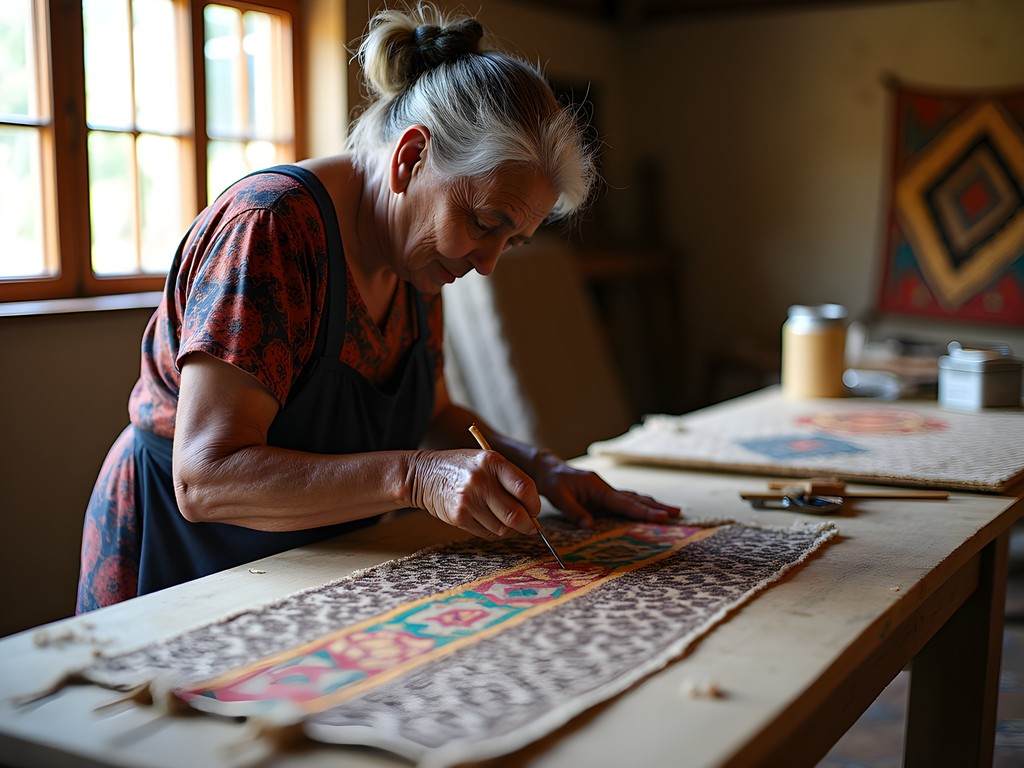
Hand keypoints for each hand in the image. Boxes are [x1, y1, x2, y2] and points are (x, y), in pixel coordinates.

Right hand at [408, 449, 540, 538]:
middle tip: (529, 526)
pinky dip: (494, 532)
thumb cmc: (462, 469)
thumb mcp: (486, 462)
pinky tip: (491, 522)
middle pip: (516, 514)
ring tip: (507, 522)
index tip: (534, 510)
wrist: (424, 475)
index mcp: (492, 462)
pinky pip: (487, 533)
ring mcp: (468, 500)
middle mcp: (480, 480)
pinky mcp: (459, 517)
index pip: (525, 488)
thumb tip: (533, 512)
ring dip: (510, 530)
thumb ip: (509, 481)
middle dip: (528, 525)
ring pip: (502, 528)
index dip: (535, 504)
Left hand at [529, 450, 680, 528]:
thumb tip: (590, 526)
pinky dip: (639, 506)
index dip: (644, 511)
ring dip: (651, 505)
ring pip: (633, 498)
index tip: (662, 517)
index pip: (625, 502)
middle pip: (635, 498)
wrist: (548, 469)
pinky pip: (625, 502)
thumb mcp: (558, 496)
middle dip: (656, 506)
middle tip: (677, 513)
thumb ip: (574, 511)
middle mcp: (605, 488)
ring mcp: (605, 492)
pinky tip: (648, 510)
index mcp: (598, 488)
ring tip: (671, 512)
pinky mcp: (603, 496)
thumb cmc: (553, 481)